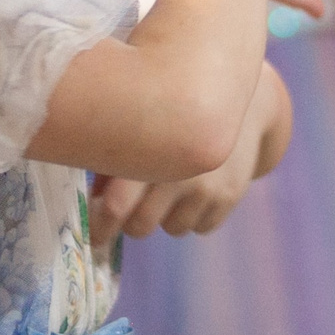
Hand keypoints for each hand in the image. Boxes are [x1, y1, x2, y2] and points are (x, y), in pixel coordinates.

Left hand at [90, 64, 288, 236]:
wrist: (240, 99)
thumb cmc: (177, 110)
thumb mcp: (142, 128)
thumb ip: (114, 162)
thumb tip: (94, 200)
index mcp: (149, 152)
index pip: (116, 207)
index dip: (101, 226)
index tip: (96, 236)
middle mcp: (180, 172)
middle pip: (141, 226)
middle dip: (132, 223)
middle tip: (132, 210)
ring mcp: (207, 187)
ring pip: (173, 229)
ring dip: (166, 217)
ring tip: (171, 187)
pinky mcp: (229, 196)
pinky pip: (201, 227)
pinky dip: (194, 214)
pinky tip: (197, 187)